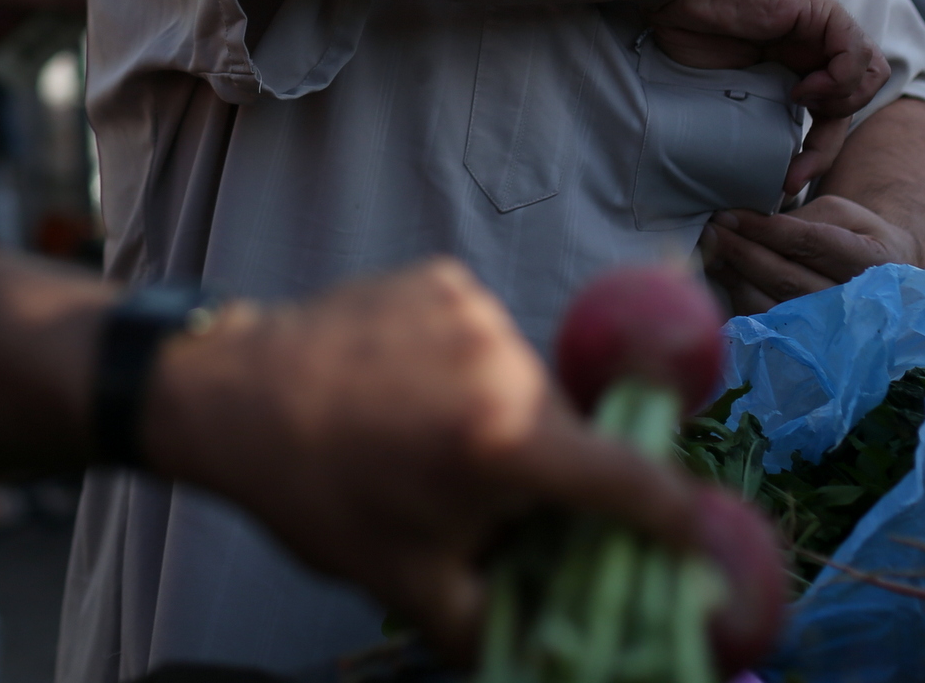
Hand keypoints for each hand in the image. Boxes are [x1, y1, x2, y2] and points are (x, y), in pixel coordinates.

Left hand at [144, 260, 706, 655]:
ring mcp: (476, 310)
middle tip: (494, 505)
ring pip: (531, 386)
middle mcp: (506, 363)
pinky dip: (469, 373)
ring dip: (509, 421)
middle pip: (574, 436)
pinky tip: (410, 395)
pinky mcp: (445, 279)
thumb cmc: (319, 496)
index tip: (694, 540)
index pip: (632, 484)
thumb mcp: (410, 584)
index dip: (674, 520)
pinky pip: (487, 340)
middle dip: (554, 477)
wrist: (230, 393)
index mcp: (505, 442)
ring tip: (432, 445)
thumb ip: (502, 622)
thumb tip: (569, 650)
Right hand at [632, 0, 887, 181]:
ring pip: (869, 77)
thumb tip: (753, 160)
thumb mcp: (723, 82)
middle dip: (829, 144)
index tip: (787, 182)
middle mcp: (814, 46)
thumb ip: (751, 106)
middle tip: (796, 169)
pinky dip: (838, 79)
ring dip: (840, 106)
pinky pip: (857, 52)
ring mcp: (821, 27)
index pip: (834, 112)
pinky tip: (803, 88)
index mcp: (795, 62)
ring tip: (802, 108)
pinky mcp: (822, 10)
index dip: (818, 151)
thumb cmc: (688, 28)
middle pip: (856, 100)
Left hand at [697, 195, 918, 315]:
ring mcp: (831, 332)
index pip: (810, 245)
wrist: (879, 280)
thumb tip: (755, 222)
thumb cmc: (856, 238)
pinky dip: (738, 297)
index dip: (766, 230)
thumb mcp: (843, 214)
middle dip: (742, 251)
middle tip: (711, 228)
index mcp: (871, 262)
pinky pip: (764, 324)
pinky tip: (721, 274)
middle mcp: (854, 304)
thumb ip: (805, 217)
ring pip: (772, 305)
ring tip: (710, 248)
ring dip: (734, 276)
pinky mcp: (806, 346)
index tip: (731, 215)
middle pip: (786, 279)